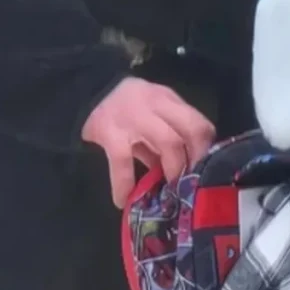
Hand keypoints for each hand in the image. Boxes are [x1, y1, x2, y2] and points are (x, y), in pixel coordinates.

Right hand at [81, 77, 214, 207]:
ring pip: (167, 142)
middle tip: (191, 181)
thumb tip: (183, 168)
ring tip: (169, 189)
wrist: (83, 89)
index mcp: (167, 99)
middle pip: (190, 130)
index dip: (206, 147)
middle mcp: (155, 104)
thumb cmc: (123, 106)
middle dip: (195, 159)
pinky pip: (122, 161)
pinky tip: (124, 200)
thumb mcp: (149, 113)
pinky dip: (124, 184)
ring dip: (173, 169)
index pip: (198, 121)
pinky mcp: (109, 133)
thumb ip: (166, 135)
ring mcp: (133, 117)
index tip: (205, 168)